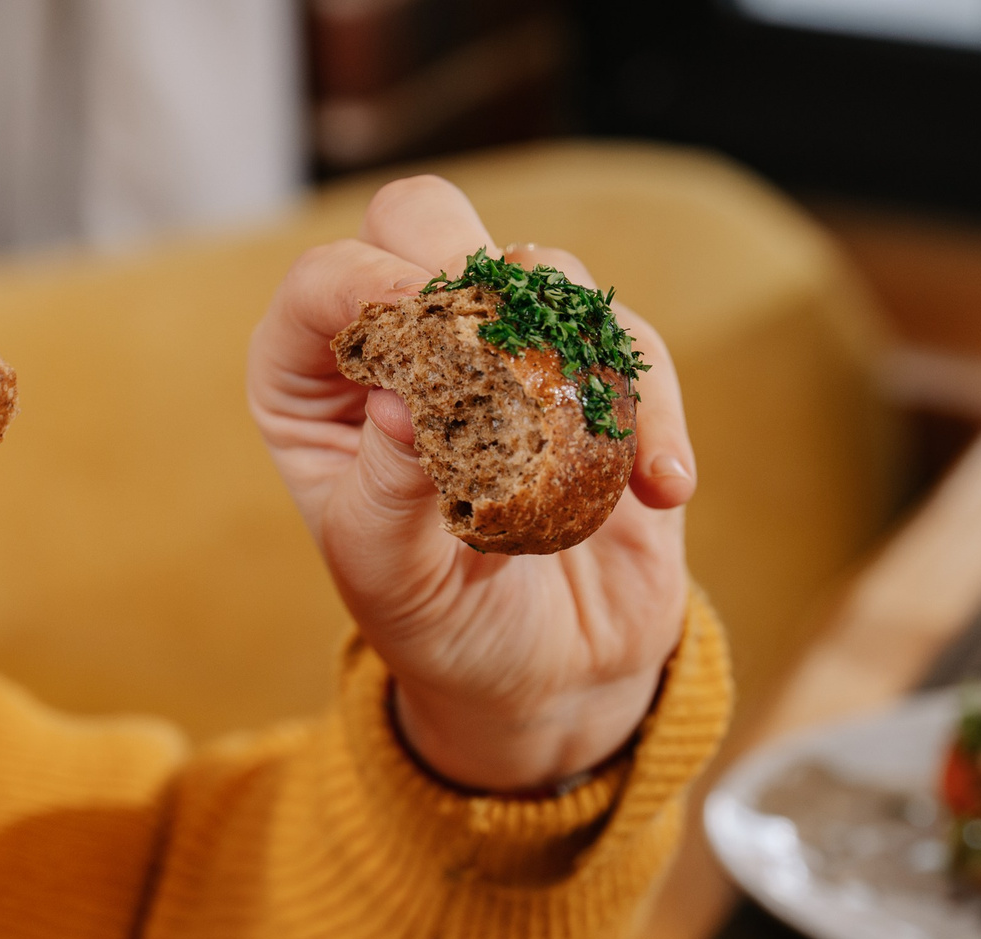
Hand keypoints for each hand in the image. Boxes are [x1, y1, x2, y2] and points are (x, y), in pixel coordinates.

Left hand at [250, 177, 694, 791]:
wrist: (543, 674)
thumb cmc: (440, 625)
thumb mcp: (390, 582)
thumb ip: (387, 496)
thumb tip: (401, 412)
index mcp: (316, 382)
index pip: (327, 284)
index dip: (373, 288)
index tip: (430, 344)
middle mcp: (401, 341)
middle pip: (423, 222)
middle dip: (467, 276)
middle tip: (507, 361)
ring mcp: (502, 344)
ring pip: (535, 267)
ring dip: (569, 351)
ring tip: (593, 463)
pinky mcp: (590, 372)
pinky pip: (626, 343)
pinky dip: (652, 405)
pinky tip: (663, 487)